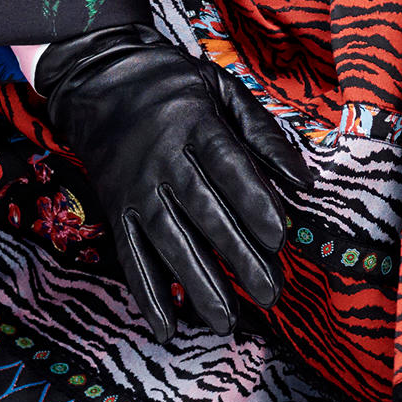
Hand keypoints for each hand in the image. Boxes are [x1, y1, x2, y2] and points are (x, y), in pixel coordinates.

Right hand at [31, 37, 305, 338]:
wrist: (97, 76)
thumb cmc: (172, 85)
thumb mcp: (221, 88)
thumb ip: (263, 134)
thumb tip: (304, 183)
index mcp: (194, 123)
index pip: (227, 167)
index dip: (253, 203)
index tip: (279, 238)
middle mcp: (162, 159)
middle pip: (203, 211)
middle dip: (237, 256)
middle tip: (269, 292)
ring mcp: (134, 187)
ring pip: (168, 241)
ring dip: (197, 284)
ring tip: (227, 321)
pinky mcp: (114, 209)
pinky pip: (130, 254)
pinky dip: (147, 293)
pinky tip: (167, 326)